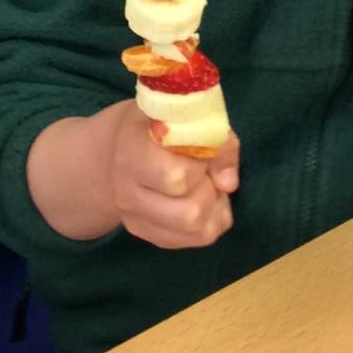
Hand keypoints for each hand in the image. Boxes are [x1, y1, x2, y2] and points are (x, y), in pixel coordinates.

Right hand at [102, 100, 240, 249]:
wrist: (123, 146)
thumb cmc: (160, 124)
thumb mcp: (185, 114)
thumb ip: (213, 138)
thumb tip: (228, 183)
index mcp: (133, 154)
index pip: (176, 178)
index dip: (200, 166)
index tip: (200, 149)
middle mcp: (127, 193)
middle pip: (189, 214)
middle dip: (210, 190)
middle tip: (205, 170)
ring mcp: (136, 220)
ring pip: (197, 231)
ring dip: (215, 206)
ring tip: (207, 183)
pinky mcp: (151, 235)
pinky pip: (197, 239)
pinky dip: (213, 219)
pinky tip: (203, 198)